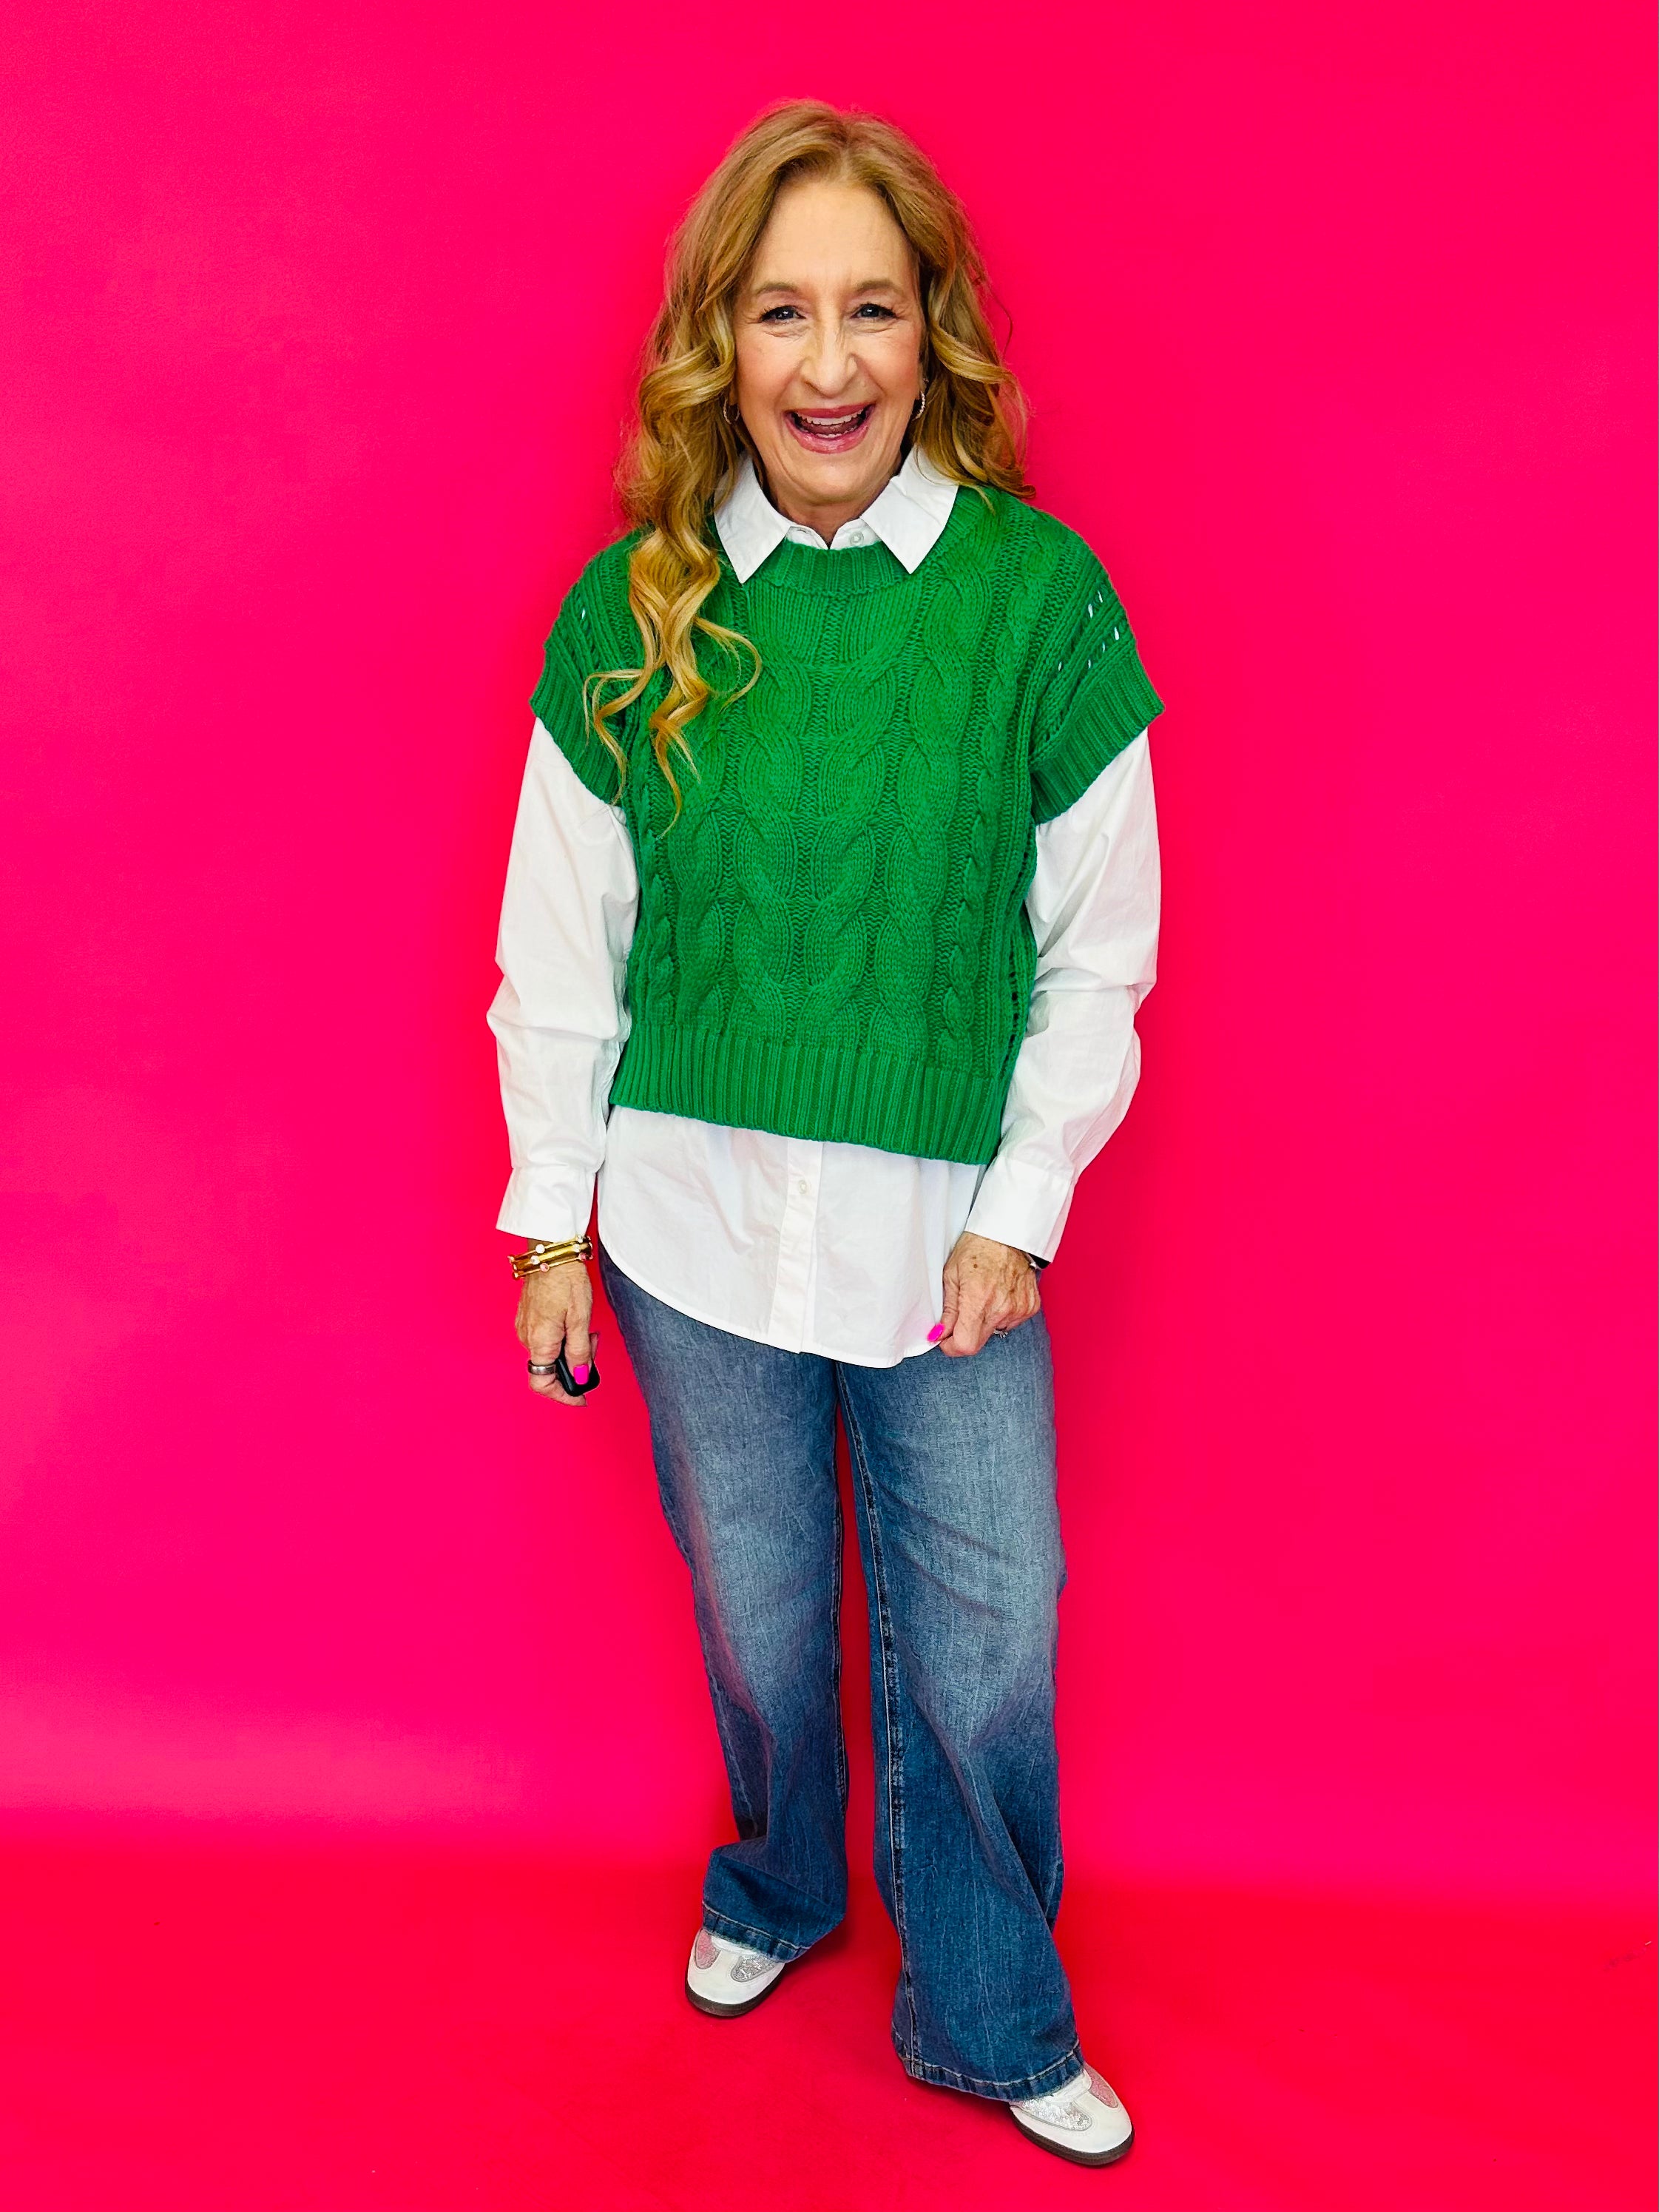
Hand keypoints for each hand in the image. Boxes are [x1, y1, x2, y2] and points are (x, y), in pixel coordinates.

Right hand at [514, 1258, 595, 1406]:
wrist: (551, 1251)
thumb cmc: (566, 1281)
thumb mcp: (581, 1320)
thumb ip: (580, 1353)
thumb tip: (581, 1378)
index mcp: (539, 1342)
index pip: (542, 1385)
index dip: (562, 1396)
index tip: (581, 1397)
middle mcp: (526, 1337)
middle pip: (549, 1368)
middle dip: (575, 1365)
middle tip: (593, 1346)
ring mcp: (525, 1326)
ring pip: (549, 1352)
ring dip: (570, 1349)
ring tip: (587, 1330)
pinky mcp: (528, 1316)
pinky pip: (545, 1338)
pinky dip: (562, 1337)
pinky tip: (574, 1322)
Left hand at [934, 1232, 1040, 1355]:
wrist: (1008, 1232)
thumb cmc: (977, 1248)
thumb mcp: (951, 1275)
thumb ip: (948, 1310)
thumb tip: (940, 1334)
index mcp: (978, 1299)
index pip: (966, 1345)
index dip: (951, 1347)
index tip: (945, 1339)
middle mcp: (1001, 1308)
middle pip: (979, 1342)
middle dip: (965, 1333)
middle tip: (961, 1313)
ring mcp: (1019, 1309)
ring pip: (994, 1331)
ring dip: (984, 1322)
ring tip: (984, 1295)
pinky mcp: (1030, 1307)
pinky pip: (1010, 1322)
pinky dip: (1001, 1314)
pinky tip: (999, 1293)